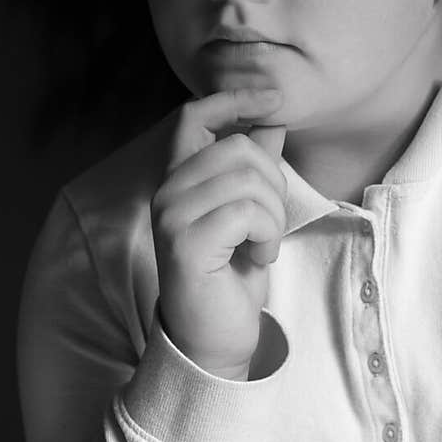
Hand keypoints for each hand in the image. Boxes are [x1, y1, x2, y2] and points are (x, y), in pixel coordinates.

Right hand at [150, 87, 287, 379]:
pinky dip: (267, 236)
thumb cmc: (232, 278)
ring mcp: (171, 215)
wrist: (215, 341)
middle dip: (273, 183)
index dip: (235, 99)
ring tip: (261, 245)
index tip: (274, 101)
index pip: (195, 117)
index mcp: (179, 179)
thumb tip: (270, 121)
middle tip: (270, 225)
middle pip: (239, 148)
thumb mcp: (252, 213)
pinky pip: (247, 212)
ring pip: (248, 180)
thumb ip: (254, 167)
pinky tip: (256, 258)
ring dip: (273, 216)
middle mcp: (167, 191)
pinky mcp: (184, 241)